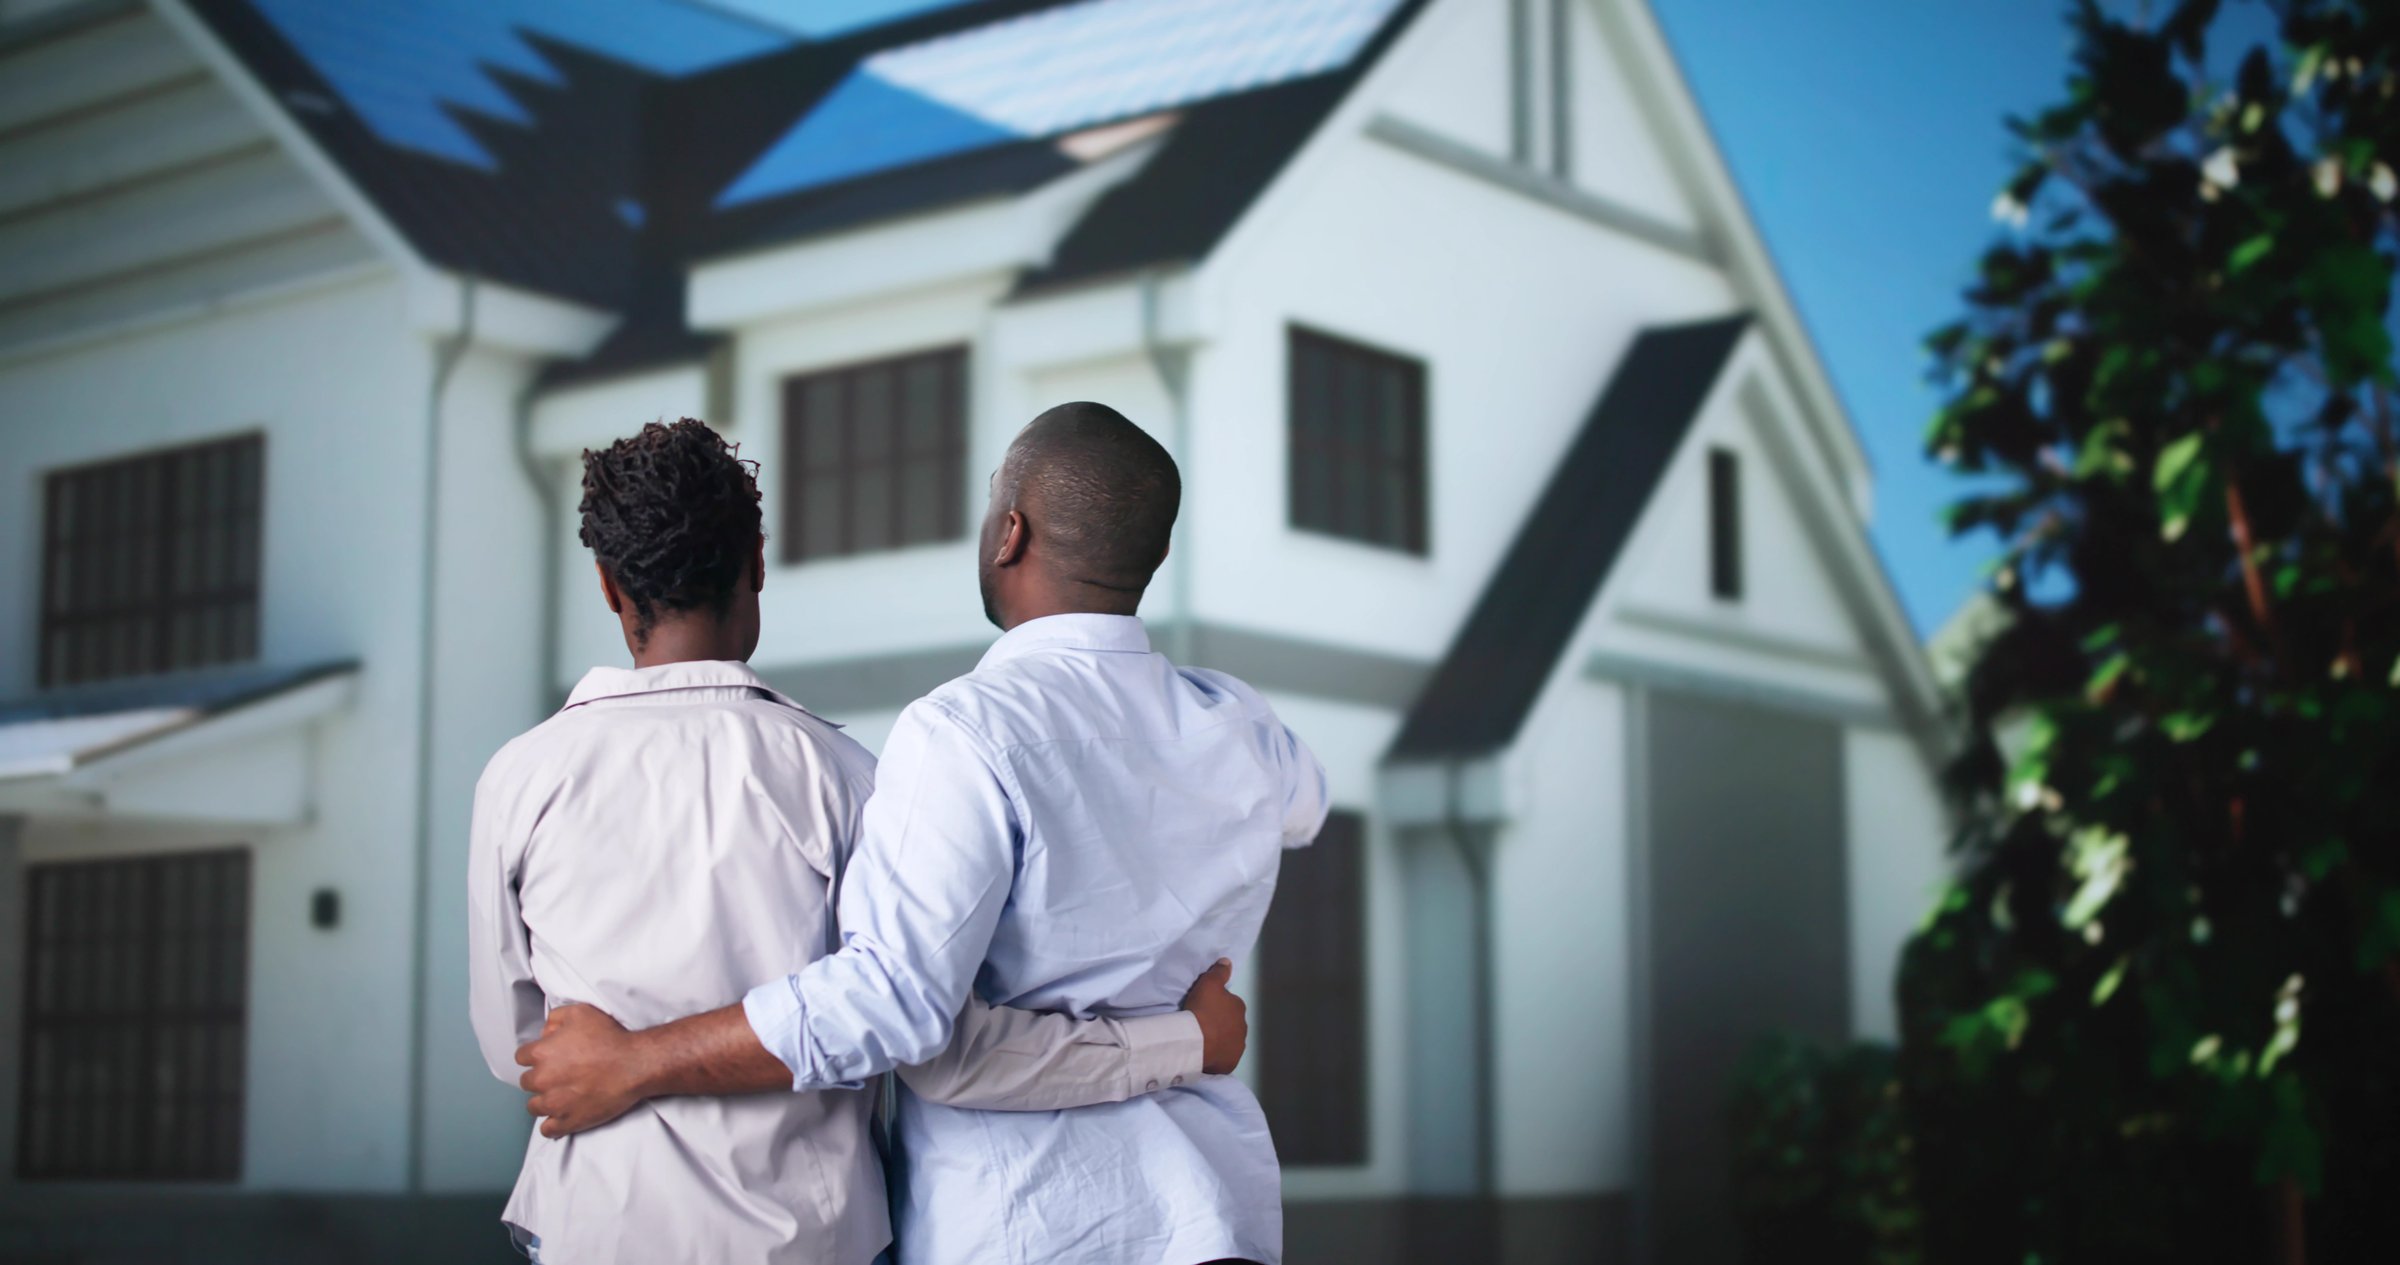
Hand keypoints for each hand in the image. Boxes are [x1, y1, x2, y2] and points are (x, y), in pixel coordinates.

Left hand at [517, 1003, 648, 1137]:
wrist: (634, 1064)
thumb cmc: (610, 1038)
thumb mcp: (581, 1012)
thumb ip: (555, 1018)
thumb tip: (545, 1031)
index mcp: (542, 1053)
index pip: (521, 1057)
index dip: (535, 1055)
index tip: (547, 1057)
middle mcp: (542, 1080)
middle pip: (527, 1082)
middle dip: (540, 1078)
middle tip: (558, 1074)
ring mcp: (554, 1104)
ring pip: (534, 1107)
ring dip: (544, 1101)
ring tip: (560, 1096)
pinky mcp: (568, 1121)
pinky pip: (548, 1129)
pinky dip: (552, 1124)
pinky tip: (561, 1115)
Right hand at [1180, 959, 1246, 1075]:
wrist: (1196, 1040)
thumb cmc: (1202, 1009)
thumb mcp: (1208, 983)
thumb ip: (1219, 972)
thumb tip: (1227, 961)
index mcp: (1239, 1007)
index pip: (1230, 1004)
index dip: (1217, 1005)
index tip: (1204, 1008)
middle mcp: (1243, 1027)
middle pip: (1230, 1023)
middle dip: (1220, 1023)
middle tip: (1202, 1024)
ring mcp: (1238, 1047)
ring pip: (1228, 1040)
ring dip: (1219, 1040)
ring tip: (1203, 1040)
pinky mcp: (1230, 1063)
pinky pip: (1223, 1057)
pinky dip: (1217, 1055)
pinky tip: (1206, 1053)